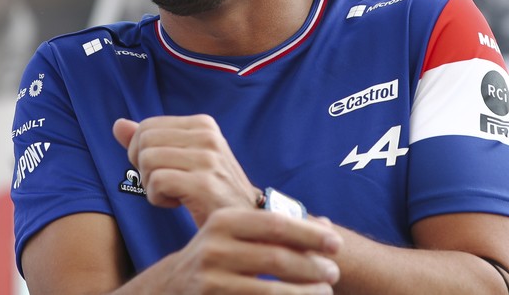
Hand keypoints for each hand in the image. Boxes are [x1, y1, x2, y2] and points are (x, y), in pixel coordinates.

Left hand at [113, 115, 259, 226]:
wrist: (245, 220)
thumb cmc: (211, 189)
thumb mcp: (183, 157)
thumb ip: (151, 140)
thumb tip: (118, 125)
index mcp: (203, 124)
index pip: (147, 126)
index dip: (142, 152)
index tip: (163, 168)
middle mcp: (207, 136)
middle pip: (144, 141)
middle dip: (144, 167)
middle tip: (165, 183)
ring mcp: (207, 159)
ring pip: (147, 160)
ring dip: (151, 184)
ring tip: (173, 193)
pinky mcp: (203, 184)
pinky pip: (156, 182)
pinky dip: (157, 198)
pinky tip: (177, 203)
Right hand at [145, 207, 341, 293]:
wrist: (172, 287)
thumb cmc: (217, 256)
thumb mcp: (238, 234)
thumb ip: (277, 228)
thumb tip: (325, 227)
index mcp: (224, 221)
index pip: (275, 224)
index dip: (309, 234)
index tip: (336, 243)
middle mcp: (214, 248)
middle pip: (276, 257)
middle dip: (311, 266)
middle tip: (334, 272)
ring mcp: (210, 281)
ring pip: (270, 291)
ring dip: (305, 293)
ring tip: (325, 293)